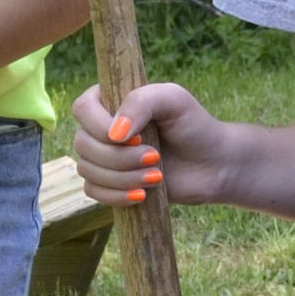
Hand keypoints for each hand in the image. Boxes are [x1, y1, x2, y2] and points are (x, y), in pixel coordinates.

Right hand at [70, 80, 231, 209]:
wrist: (212, 164)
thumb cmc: (193, 125)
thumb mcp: (173, 100)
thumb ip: (141, 102)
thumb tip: (113, 134)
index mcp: (110, 100)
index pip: (82, 109)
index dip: (102, 127)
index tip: (138, 137)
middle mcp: (100, 127)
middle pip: (83, 144)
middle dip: (120, 157)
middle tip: (155, 158)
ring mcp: (102, 156)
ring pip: (87, 170)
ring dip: (122, 178)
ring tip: (157, 177)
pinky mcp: (109, 183)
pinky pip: (93, 191)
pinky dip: (116, 196)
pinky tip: (142, 196)